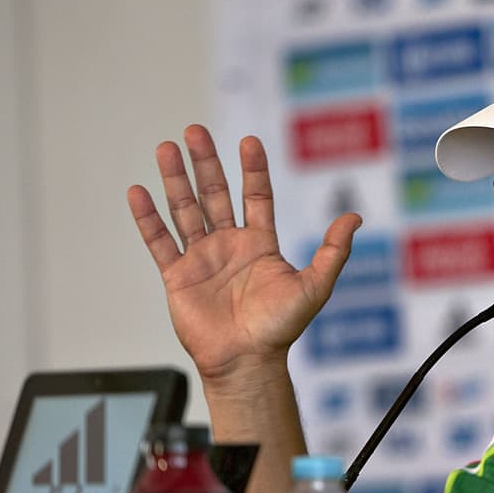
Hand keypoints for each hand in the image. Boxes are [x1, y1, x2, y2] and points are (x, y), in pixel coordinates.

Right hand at [127, 124, 359, 380]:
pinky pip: (160, 242)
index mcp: (260, 244)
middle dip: (205, 162)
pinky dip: (148, 218)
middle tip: (194, 131)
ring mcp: (202, 259)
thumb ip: (333, 252)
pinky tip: (139, 192)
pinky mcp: (178, 276)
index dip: (252, 169)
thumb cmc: (280, 329)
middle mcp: (229, 246)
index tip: (249, 141)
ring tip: (166, 148)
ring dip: (175, 179)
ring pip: (185, 210)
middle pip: (214, 194)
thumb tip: (355, 218)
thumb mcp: (314, 287)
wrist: (246, 361)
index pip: (256, 196)